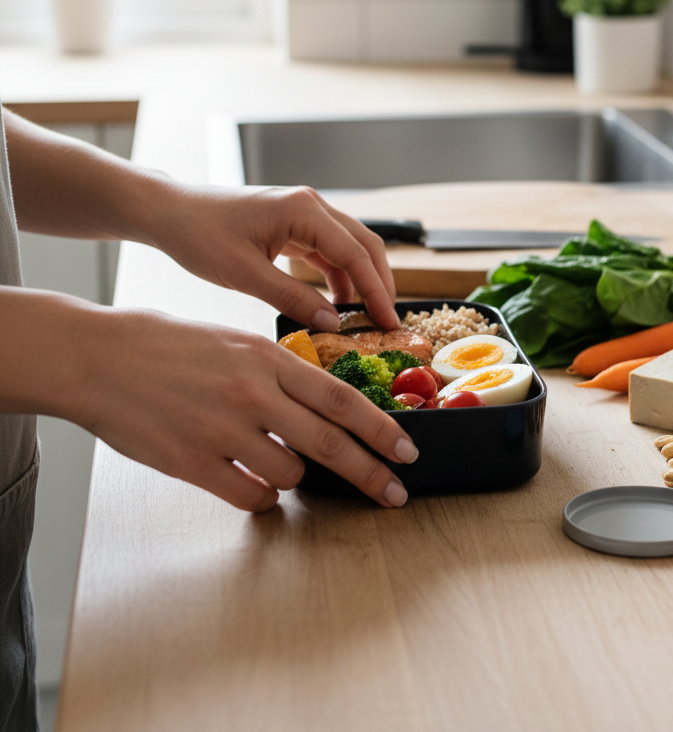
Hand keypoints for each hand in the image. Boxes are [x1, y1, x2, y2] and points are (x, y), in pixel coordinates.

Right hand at [58, 303, 417, 510]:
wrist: (98, 357)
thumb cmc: (167, 344)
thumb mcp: (235, 342)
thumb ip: (279, 373)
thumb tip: (320, 405)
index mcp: (267, 358)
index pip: (340, 398)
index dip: (380, 428)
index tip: (407, 449)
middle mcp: (252, 393)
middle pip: (329, 441)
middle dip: (370, 471)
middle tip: (396, 492)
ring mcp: (221, 429)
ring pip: (289, 473)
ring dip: (296, 478)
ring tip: (279, 465)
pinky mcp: (191, 462)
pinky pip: (248, 495)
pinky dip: (261, 497)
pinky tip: (253, 485)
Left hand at [147, 184, 399, 331]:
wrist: (170, 212)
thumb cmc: (199, 235)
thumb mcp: (245, 274)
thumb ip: (291, 299)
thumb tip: (331, 324)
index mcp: (304, 210)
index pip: (356, 254)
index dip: (377, 291)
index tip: (389, 321)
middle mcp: (312, 206)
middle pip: (365, 245)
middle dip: (380, 284)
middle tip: (387, 322)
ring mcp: (305, 213)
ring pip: (351, 248)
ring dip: (362, 281)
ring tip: (365, 318)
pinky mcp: (296, 225)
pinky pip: (330, 252)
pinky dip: (339, 277)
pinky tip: (336, 304)